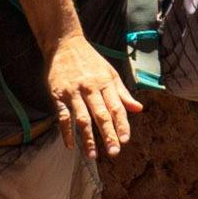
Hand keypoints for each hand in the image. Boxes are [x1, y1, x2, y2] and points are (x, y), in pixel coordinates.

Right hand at [46, 30, 135, 162]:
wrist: (64, 43)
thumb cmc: (90, 60)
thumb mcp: (110, 72)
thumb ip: (123, 93)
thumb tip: (139, 109)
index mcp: (106, 83)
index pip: (116, 107)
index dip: (122, 124)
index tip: (125, 140)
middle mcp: (91, 88)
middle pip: (101, 114)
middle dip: (108, 134)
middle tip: (114, 152)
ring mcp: (73, 91)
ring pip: (82, 117)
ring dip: (87, 138)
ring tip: (93, 155)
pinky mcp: (58, 94)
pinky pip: (63, 115)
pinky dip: (66, 131)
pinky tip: (70, 145)